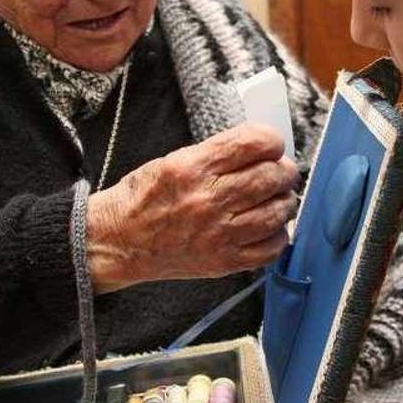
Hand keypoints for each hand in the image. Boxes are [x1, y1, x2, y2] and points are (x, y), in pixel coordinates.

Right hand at [86, 124, 298, 292]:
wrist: (117, 243)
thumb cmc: (143, 198)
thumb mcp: (173, 160)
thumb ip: (217, 153)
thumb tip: (260, 149)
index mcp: (193, 168)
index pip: (253, 144)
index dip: (272, 141)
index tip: (272, 145)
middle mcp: (208, 201)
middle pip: (271, 178)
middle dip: (283, 171)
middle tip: (281, 172)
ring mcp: (218, 235)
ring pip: (277, 213)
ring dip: (285, 201)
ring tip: (277, 198)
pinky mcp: (223, 262)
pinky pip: (270, 249)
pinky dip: (278, 235)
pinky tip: (269, 227)